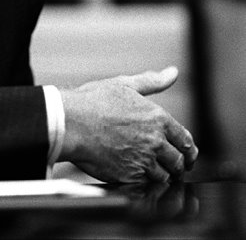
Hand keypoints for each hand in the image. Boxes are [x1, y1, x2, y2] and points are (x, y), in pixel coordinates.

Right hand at [58, 66, 197, 182]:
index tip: (184, 154)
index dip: (187, 149)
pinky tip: (134, 173)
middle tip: (169, 164)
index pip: (185, 140)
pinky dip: (144, 182)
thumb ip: (152, 81)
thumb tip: (172, 73)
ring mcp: (143, 160)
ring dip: (160, 175)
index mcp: (158, 118)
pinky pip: (146, 185)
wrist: (70, 123)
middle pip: (178, 161)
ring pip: (164, 176)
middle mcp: (155, 140)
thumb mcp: (125, 84)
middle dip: (175, 164)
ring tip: (149, 169)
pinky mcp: (129, 176)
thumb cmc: (93, 102)